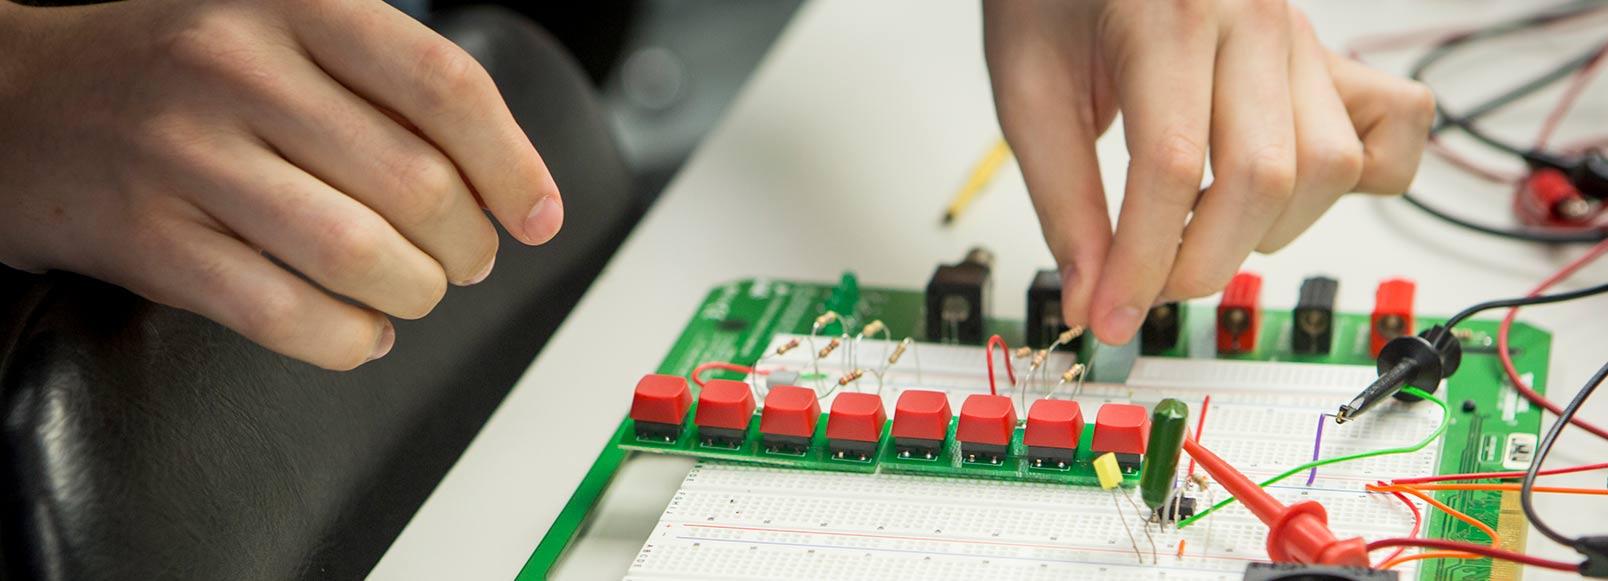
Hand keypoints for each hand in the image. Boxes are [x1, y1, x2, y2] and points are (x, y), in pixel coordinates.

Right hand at [0, 0, 561, 368]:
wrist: (13, 95)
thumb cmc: (172, 66)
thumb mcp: (278, 27)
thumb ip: (383, 79)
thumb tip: (506, 177)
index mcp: (294, 5)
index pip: (445, 86)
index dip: (514, 164)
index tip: (539, 215)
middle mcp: (238, 67)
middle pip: (418, 184)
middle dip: (469, 246)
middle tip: (467, 259)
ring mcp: (185, 153)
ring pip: (361, 256)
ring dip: (414, 295)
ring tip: (412, 293)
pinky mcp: (145, 237)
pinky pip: (284, 313)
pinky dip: (345, 339)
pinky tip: (356, 331)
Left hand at [984, 0, 1433, 343]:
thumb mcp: (1028, 90)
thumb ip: (1062, 200)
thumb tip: (1089, 299)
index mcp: (1170, 14)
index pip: (1171, 167)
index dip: (1141, 263)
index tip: (1109, 315)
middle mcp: (1253, 18)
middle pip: (1263, 178)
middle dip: (1200, 264)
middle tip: (1147, 287)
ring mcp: (1303, 36)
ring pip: (1330, 167)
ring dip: (1265, 230)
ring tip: (1199, 228)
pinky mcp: (1329, 55)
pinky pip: (1395, 127)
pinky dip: (1357, 180)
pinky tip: (1282, 194)